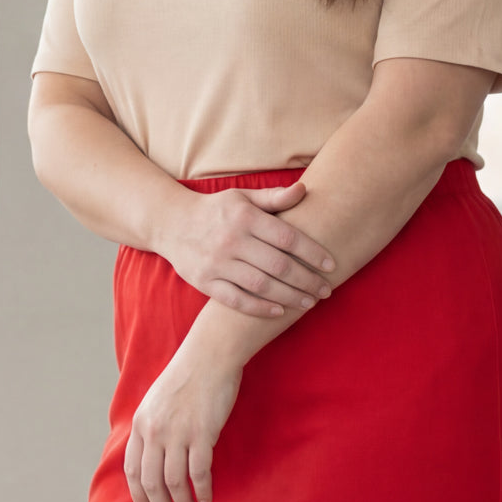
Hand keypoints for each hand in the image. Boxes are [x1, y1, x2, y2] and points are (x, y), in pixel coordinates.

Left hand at [124, 331, 243, 501]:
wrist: (209, 356)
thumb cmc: (187, 377)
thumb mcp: (156, 401)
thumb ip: (151, 427)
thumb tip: (152, 455)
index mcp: (141, 424)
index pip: (132, 469)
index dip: (138, 495)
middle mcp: (154, 431)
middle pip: (151, 482)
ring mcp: (177, 433)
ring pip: (174, 482)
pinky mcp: (202, 434)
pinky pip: (199, 473)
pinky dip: (202, 491)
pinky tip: (206, 500)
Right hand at [157, 179, 336, 318]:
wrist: (171, 223)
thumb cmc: (216, 210)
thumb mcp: (243, 198)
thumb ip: (274, 197)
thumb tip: (305, 190)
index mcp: (245, 216)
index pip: (288, 237)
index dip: (313, 252)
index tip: (331, 265)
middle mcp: (232, 239)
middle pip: (279, 265)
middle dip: (307, 280)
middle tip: (326, 290)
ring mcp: (217, 263)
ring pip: (261, 285)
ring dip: (290, 296)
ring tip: (309, 302)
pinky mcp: (205, 282)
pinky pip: (237, 299)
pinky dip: (260, 308)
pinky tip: (280, 311)